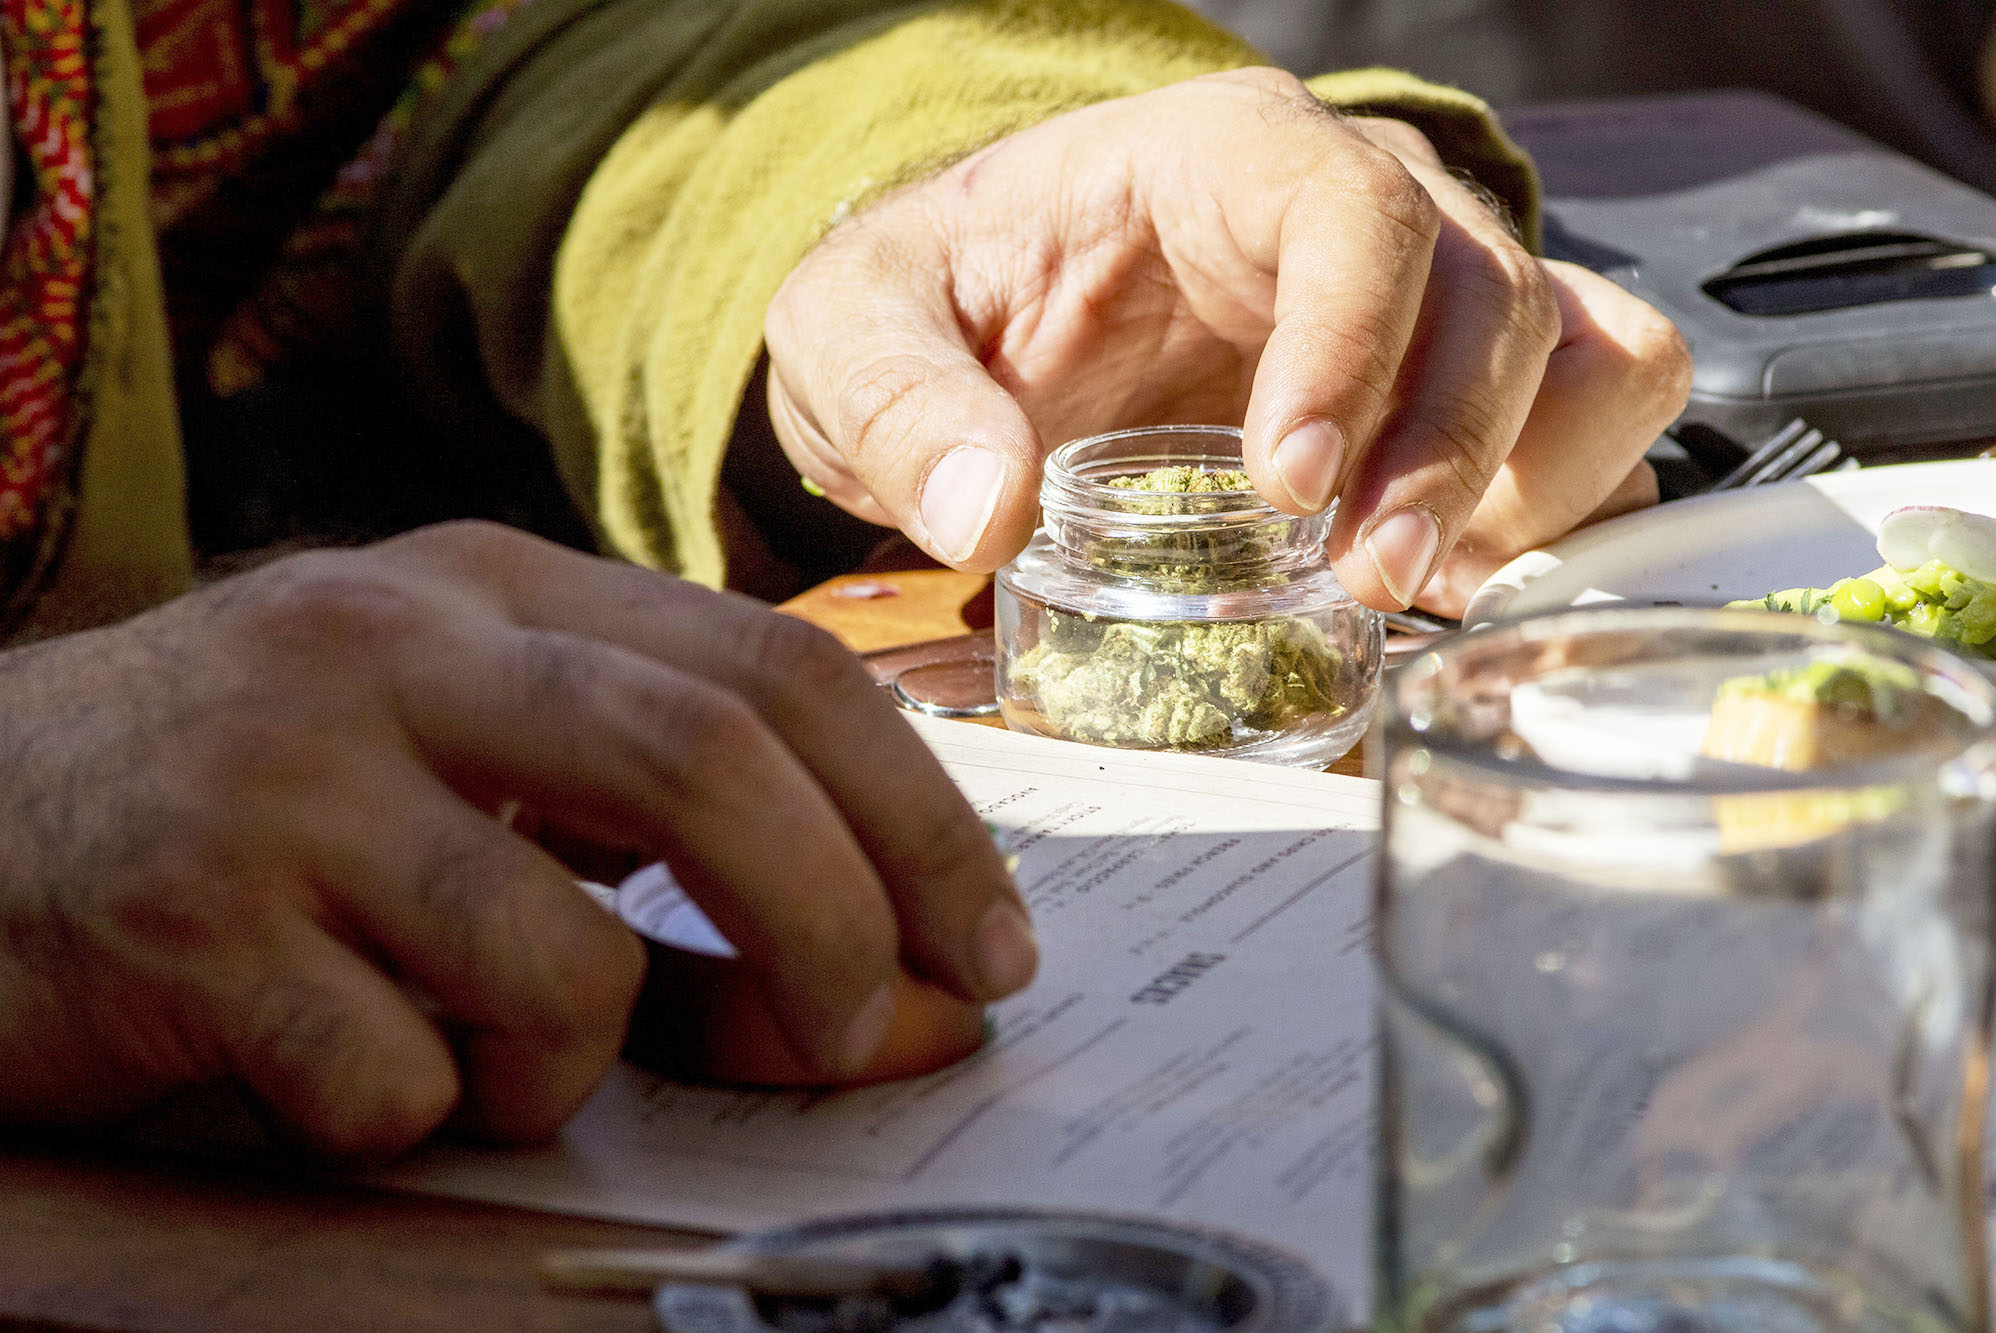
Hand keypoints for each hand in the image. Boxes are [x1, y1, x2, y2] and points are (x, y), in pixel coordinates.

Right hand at [0, 523, 1031, 1155]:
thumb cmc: (256, 813)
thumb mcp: (467, 786)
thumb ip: (673, 877)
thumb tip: (903, 1002)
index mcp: (493, 589)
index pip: (770, 667)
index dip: (915, 811)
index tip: (991, 941)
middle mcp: (395, 649)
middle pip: (704, 760)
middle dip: (835, 917)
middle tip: (871, 1036)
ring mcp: (284, 777)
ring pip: (554, 952)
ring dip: (571, 1061)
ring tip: (493, 1067)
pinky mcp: (184, 921)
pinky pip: (392, 1077)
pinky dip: (417, 1118)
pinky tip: (339, 1077)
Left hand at [764, 68, 1689, 614]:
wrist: (989, 320)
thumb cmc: (945, 298)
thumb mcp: (854, 330)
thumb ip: (893, 403)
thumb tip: (984, 511)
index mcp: (1222, 157)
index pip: (1351, 213)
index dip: (1352, 347)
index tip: (1289, 487)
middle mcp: (1358, 204)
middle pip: (1493, 292)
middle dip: (1448, 451)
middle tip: (1364, 579)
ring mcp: (1425, 295)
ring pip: (1585, 346)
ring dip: (1527, 482)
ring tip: (1410, 584)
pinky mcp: (1452, 387)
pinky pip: (1590, 421)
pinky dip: (1557, 511)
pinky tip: (1453, 582)